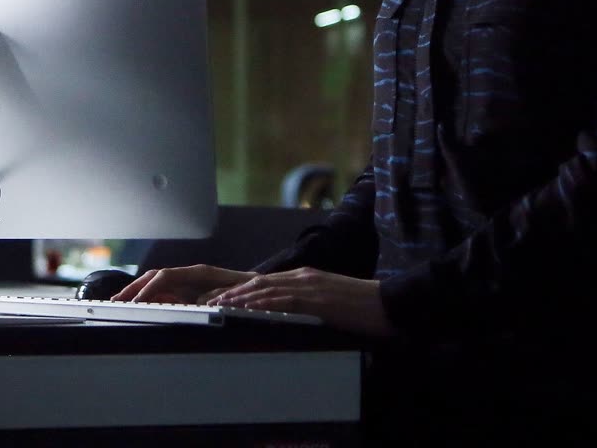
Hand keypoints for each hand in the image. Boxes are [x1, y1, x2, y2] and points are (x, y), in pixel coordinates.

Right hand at [111, 264, 253, 304]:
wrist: (261, 288)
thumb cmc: (248, 291)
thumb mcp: (234, 294)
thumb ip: (214, 297)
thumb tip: (197, 301)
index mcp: (199, 272)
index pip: (166, 276)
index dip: (149, 289)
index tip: (137, 302)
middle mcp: (190, 275)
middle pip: (155, 277)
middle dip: (134, 288)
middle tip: (115, 301)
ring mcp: (188, 282)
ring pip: (156, 284)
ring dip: (138, 293)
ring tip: (120, 304)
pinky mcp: (189, 292)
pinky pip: (165, 293)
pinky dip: (149, 298)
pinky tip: (139, 307)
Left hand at [212, 268, 394, 335]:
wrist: (388, 303)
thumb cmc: (361, 308)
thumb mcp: (328, 304)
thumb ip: (307, 306)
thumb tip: (288, 318)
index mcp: (305, 278)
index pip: (264, 282)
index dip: (239, 290)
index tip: (219, 299)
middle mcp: (303, 277)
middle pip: (258, 283)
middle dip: (231, 293)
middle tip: (208, 302)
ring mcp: (309, 286)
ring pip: (265, 289)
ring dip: (238, 298)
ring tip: (218, 306)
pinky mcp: (316, 299)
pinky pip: (282, 300)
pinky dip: (260, 304)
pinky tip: (247, 310)